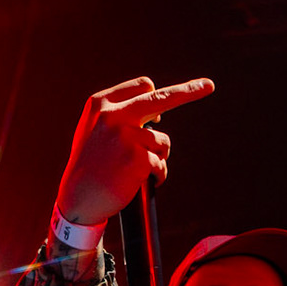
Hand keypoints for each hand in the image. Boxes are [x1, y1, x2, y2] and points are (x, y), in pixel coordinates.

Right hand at [56, 76, 215, 226]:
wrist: (77, 199)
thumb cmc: (89, 165)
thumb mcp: (94, 130)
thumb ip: (118, 116)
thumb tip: (157, 115)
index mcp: (101, 103)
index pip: (142, 86)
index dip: (157, 95)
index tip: (184, 89)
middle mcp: (114, 115)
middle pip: (161, 98)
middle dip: (189, 91)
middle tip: (209, 85)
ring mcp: (126, 136)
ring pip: (162, 141)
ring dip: (158, 156)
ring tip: (138, 168)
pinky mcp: (138, 158)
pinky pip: (161, 164)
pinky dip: (158, 174)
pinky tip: (143, 181)